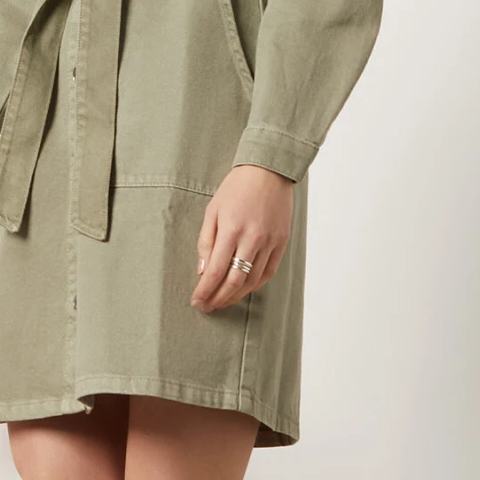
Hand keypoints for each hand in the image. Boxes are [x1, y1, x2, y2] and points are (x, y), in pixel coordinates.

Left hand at [192, 164, 292, 313]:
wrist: (268, 171)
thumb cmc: (236, 188)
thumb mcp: (212, 210)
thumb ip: (206, 242)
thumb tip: (203, 270)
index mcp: (231, 229)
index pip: (216, 271)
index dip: (205, 290)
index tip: (196, 301)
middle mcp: (253, 238)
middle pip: (234, 281)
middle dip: (218, 299)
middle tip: (207, 307)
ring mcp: (270, 242)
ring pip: (252, 281)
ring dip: (235, 296)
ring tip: (222, 302)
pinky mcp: (282, 242)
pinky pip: (268, 272)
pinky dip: (254, 285)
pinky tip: (242, 289)